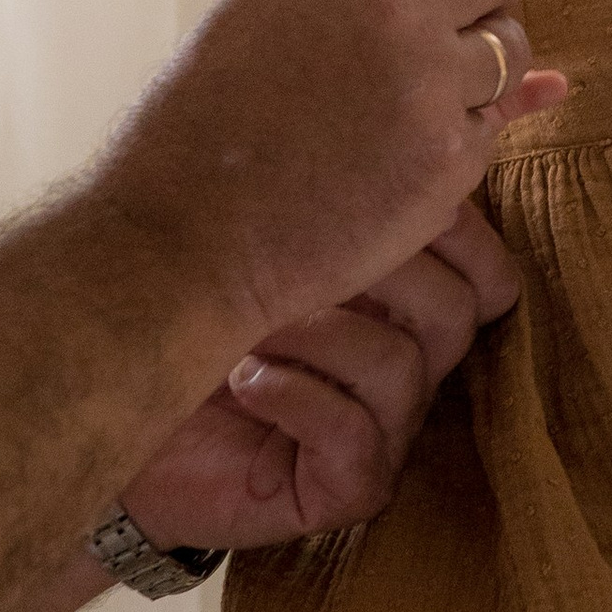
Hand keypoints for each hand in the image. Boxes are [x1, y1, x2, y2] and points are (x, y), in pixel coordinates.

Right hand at [96, 0, 565, 358]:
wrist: (184, 236)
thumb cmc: (203, 126)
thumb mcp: (264, 14)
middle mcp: (393, 6)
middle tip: (464, 23)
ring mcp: (428, 84)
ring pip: (512, 47)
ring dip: (487, 65)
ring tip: (428, 91)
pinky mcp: (447, 160)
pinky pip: (491, 126)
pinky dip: (463, 136)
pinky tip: (406, 152)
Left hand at [122, 209, 515, 552]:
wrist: (124, 407)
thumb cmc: (188, 319)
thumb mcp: (260, 242)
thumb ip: (328, 200)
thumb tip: (380, 122)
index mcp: (403, 306)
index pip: (487, 276)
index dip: (459, 234)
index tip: (395, 196)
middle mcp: (407, 370)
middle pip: (457, 315)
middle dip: (380, 269)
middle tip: (305, 253)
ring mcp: (383, 433)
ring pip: (402, 367)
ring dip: (318, 333)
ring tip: (249, 326)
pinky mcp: (348, 488)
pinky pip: (357, 435)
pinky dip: (295, 395)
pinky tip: (245, 381)